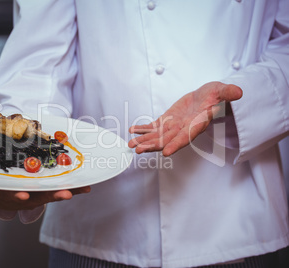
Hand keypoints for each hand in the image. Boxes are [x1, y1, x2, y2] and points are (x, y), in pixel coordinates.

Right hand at [0, 180, 90, 210]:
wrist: (9, 176)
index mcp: (8, 191)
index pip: (11, 194)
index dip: (16, 195)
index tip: (23, 195)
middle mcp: (25, 194)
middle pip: (38, 195)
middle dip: (50, 195)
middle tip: (63, 193)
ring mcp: (40, 190)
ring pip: (54, 192)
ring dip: (68, 191)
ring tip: (81, 189)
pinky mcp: (51, 186)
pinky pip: (64, 186)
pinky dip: (75, 187)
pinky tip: (88, 185)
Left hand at [128, 82, 242, 155]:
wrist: (207, 96)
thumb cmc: (215, 95)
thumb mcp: (222, 91)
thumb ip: (228, 93)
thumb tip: (238, 92)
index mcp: (196, 124)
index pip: (186, 137)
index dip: (176, 144)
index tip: (166, 152)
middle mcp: (184, 128)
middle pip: (167, 139)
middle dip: (153, 145)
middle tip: (139, 149)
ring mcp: (174, 125)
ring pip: (157, 135)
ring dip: (144, 140)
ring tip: (131, 144)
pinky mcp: (167, 120)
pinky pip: (154, 126)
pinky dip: (143, 128)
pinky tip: (133, 130)